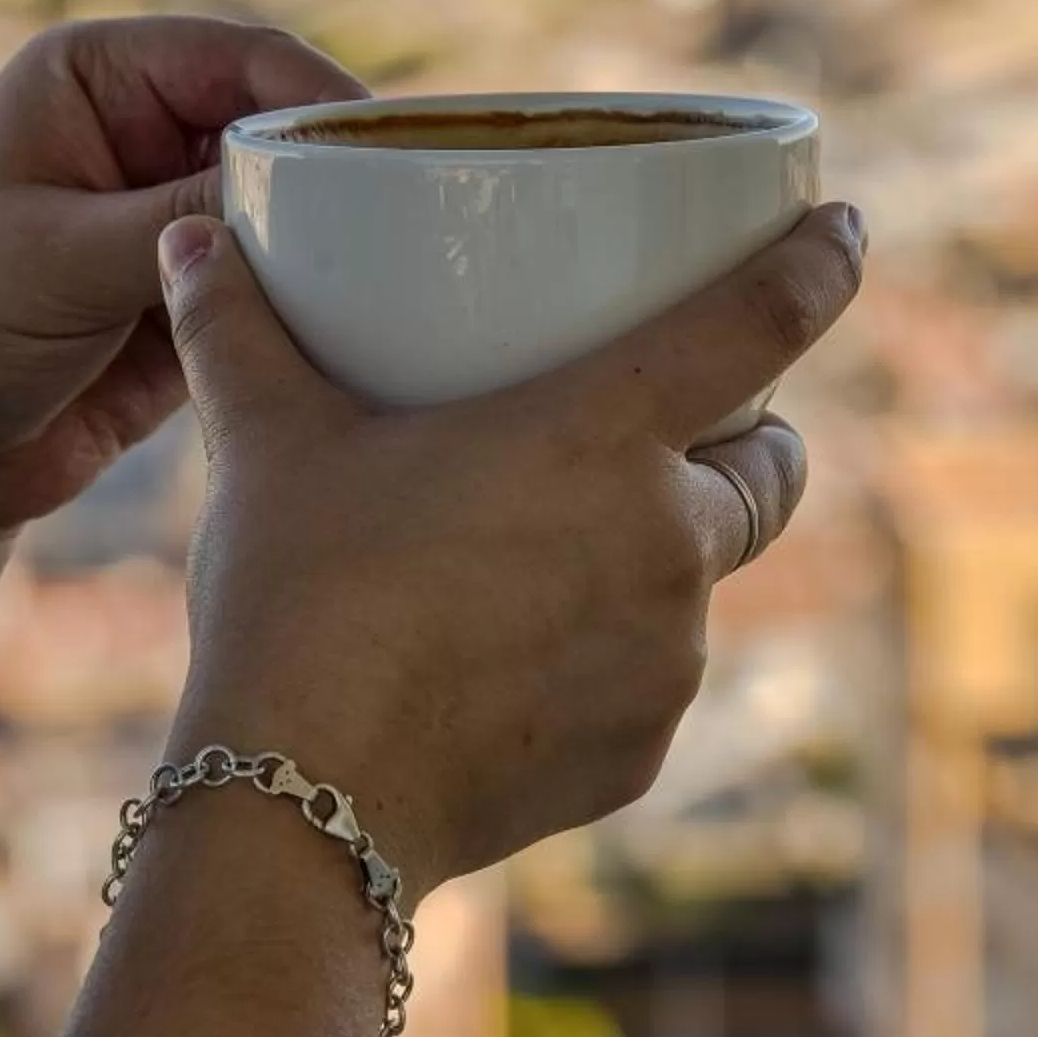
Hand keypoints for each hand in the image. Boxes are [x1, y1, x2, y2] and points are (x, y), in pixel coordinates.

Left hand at [0, 18, 364, 542]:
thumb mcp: (58, 260)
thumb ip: (178, 217)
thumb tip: (305, 189)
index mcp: (94, 78)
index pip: (236, 55)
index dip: (315, 91)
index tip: (383, 143)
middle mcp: (144, 132)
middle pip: (279, 126)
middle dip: (336, 169)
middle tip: (407, 216)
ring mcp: (175, 215)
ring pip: (292, 207)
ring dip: (332, 239)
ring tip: (392, 277)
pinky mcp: (198, 294)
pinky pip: (282, 280)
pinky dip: (316, 299)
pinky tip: (357, 323)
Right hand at [152, 202, 866, 893]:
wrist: (302, 807)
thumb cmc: (298, 599)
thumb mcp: (267, 445)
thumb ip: (236, 329)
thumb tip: (189, 238)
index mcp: (606, 432)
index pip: (765, 320)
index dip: (821, 264)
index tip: (847, 229)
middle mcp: (669, 538)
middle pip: (772, 468)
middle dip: (750, 438)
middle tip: (682, 423)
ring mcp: (669, 657)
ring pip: (705, 582)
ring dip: (661, 557)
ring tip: (554, 554)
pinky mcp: (643, 749)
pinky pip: (651, 681)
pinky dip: (607, 659)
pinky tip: (519, 663)